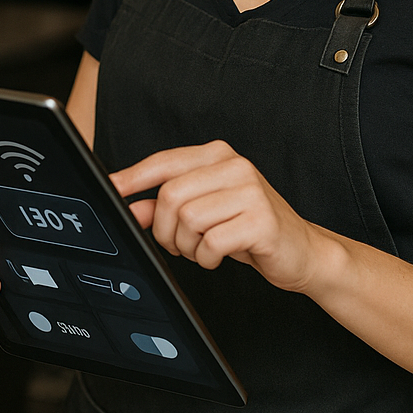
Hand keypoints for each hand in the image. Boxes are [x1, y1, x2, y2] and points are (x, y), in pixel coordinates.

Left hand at [111, 140, 333, 293]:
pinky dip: (207, 257)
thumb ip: (166, 207)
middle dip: (164, 229)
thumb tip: (131, 208)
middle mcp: (234, 165)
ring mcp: (250, 190)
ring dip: (187, 246)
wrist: (302, 251)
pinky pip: (211, 241)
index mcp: (217, 155)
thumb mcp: (203, 213)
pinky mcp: (261, 220)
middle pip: (170, 196)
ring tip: (203, 249)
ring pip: (187, 219)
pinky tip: (219, 256)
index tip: (111, 190)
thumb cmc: (248, 228)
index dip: (133, 178)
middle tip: (177, 244)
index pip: (164, 162)